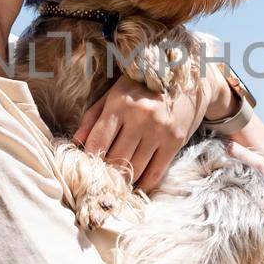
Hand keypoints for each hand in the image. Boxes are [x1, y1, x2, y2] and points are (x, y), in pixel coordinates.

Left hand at [72, 70, 222, 192]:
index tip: (88, 166)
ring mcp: (160, 130)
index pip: (97, 142)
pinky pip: (156, 172)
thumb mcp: (114, 93)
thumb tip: (76, 142)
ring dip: (124, 179)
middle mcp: (140, 118)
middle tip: (103, 177)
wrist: (188, 79)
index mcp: (120, 104)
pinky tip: (138, 184)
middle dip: (107, 172)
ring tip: (119, 180)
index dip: (89, 159)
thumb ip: (93, 117)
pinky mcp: (175, 141)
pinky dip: (144, 184)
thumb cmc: (143, 86)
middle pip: (115, 159)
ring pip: (134, 169)